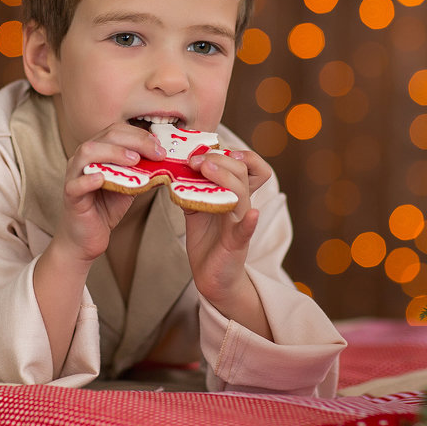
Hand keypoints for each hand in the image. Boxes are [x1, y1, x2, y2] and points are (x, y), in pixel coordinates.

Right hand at [55, 123, 165, 262]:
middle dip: (135, 141)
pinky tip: (102, 179)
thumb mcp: (130, 184)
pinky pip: (76, 184)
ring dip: (113, 153)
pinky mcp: (70, 196)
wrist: (86, 236)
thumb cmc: (106, 206)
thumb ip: (142, 170)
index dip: (141, 135)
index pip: (117, 131)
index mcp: (97, 151)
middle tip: (156, 153)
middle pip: (106, 137)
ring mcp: (74, 175)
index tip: (161, 148)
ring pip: (87, 153)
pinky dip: (89, 179)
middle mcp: (83, 158)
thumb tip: (165, 159)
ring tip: (135, 160)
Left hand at [183, 149, 273, 337]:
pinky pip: (246, 229)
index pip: (249, 164)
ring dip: (226, 177)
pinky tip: (252, 214)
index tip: (208, 150)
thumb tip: (174, 165)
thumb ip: (191, 186)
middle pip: (243, 172)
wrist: (211, 276)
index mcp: (234, 193)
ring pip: (242, 194)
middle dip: (219, 159)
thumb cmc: (206, 238)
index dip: (235, 152)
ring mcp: (240, 223)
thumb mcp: (196, 206)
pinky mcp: (237, 243)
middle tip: (195, 160)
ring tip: (205, 168)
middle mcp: (241, 204)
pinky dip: (250, 221)